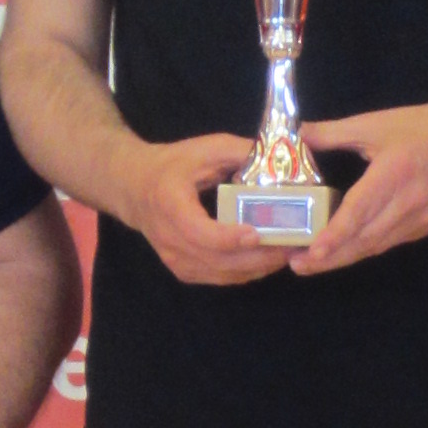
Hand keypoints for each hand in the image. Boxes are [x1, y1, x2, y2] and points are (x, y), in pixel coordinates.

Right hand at [110, 129, 302, 284]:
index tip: (258, 233)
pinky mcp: (183, 270)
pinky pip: (219, 278)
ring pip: (222, 273)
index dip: (229, 237)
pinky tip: (268, 260)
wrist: (135, 187)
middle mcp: (169, 239)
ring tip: (288, 253)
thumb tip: (280, 158)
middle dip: (259, 256)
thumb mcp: (205, 149)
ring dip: (258, 267)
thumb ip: (240, 152)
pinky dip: (246, 272)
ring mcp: (174, 259)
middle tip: (292, 245)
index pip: (199, 232)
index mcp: (170, 205)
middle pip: (217, 259)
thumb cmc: (172, 165)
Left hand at [294, 88, 427, 272]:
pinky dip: (364, 250)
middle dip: (330, 257)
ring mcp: (419, 219)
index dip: (335, 234)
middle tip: (297, 265)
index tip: (312, 252)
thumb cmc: (421, 127)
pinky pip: (389, 243)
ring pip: (376, 246)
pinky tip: (343, 252)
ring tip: (312, 264)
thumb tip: (297, 135)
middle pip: (364, 239)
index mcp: (394, 172)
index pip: (360, 210)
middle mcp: (408, 202)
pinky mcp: (425, 227)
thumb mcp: (375, 123)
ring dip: (344, 258)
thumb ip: (333, 132)